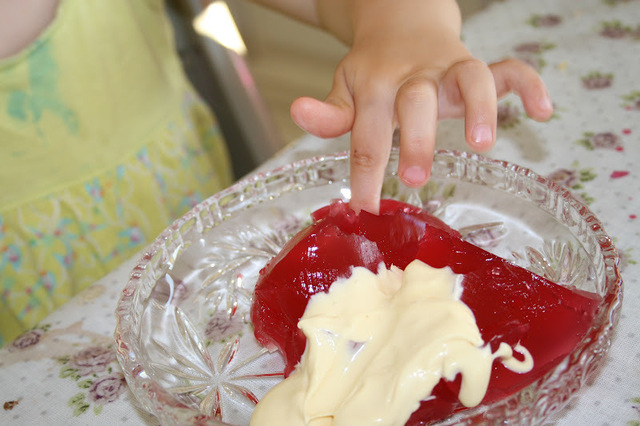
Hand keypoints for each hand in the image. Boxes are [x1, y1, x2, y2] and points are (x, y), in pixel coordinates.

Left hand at [290, 0, 552, 213]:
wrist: (401, 23)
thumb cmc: (373, 69)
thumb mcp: (345, 87)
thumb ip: (331, 111)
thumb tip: (298, 112)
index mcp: (377, 86)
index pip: (369, 134)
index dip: (365, 173)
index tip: (364, 209)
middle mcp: (415, 76)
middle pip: (417, 101)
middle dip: (417, 139)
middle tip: (414, 179)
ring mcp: (449, 69)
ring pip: (469, 77)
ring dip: (478, 108)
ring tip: (482, 144)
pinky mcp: (476, 65)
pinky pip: (509, 69)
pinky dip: (528, 85)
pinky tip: (542, 111)